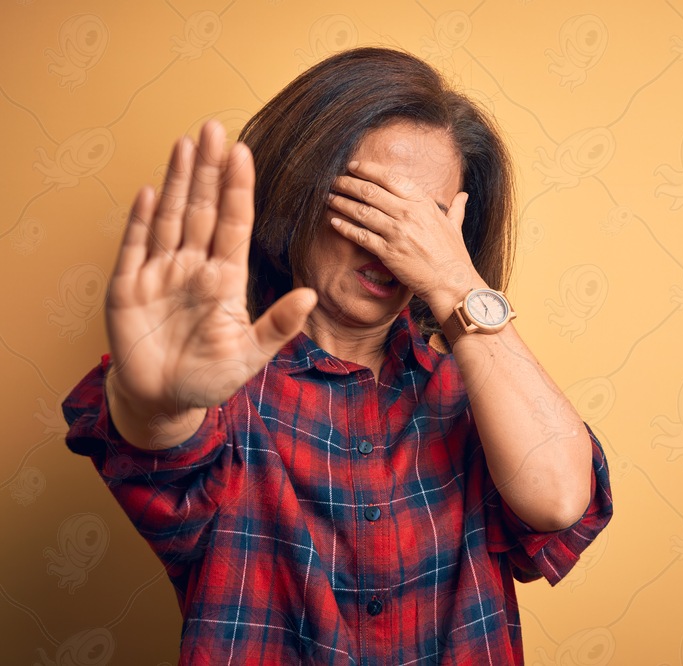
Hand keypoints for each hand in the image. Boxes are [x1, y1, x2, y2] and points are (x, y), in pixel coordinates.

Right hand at [105, 121, 316, 447]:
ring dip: (178, 182)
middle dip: (208, 170)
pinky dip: (141, 220)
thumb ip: (277, 326)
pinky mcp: (128, 288)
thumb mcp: (250, 356)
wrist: (164, 400)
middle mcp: (194, 268)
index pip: (233, 224)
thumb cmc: (210, 378)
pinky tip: (151, 191)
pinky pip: (136, 246)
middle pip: (203, 210)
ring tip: (186, 144)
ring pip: (171, 218)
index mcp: (225, 280)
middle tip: (214, 128)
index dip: (237, 189)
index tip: (244, 153)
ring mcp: (160, 274)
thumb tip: (310, 295)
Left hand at [326, 160, 480, 314]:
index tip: (354, 166)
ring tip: (329, 197)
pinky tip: (334, 222)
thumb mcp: (455, 227)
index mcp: (423, 204)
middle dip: (348, 183)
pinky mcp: (388, 252)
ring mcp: (397, 233)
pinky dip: (345, 227)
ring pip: (362, 211)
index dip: (368, 169)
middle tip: (334, 180)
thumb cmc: (454, 257)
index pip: (391, 178)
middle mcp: (409, 214)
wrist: (452, 284)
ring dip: (342, 202)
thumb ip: (455, 209)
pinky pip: (361, 236)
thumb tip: (463, 195)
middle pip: (371, 191)